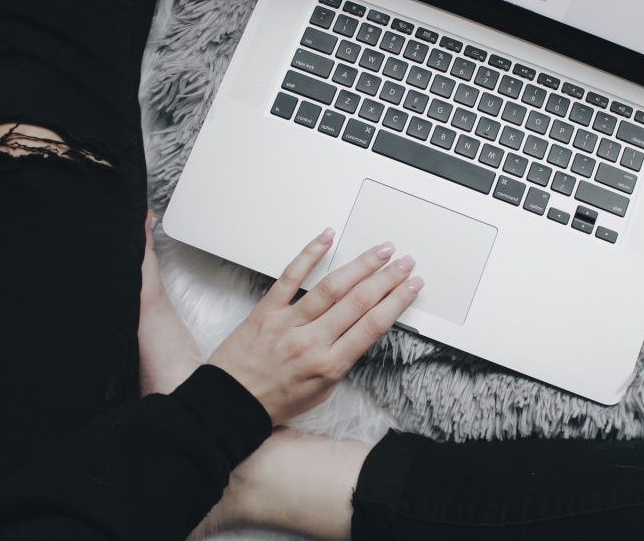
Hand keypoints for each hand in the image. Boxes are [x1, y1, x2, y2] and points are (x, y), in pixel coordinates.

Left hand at [207, 228, 422, 423]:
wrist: (231, 404)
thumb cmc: (276, 400)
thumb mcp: (322, 391)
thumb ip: (343, 361)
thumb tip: (363, 330)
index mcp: (329, 365)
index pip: (372, 326)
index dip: (397, 302)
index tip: (413, 286)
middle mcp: (311, 342)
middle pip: (358, 302)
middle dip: (387, 278)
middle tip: (404, 262)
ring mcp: (288, 324)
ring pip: (331, 287)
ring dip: (360, 265)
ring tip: (380, 251)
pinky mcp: (266, 311)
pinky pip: (290, 277)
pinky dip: (309, 254)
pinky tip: (326, 238)